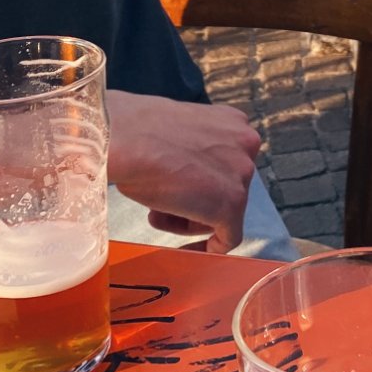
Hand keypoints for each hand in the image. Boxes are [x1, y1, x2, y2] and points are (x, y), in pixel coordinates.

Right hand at [104, 91, 262, 250]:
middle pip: (225, 186)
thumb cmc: (134, 133)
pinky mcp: (232, 205)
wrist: (125, 138)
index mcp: (233, 121)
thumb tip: (186, 172)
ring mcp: (242, 174)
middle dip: (192, 199)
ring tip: (155, 213)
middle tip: (159, 204)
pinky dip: (209, 247)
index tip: (179, 191)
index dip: (198, 181)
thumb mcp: (174, 132)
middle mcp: (246, 143)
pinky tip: (186, 250)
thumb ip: (192, 149)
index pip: (225, 162)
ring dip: (189, 217)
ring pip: (223, 210)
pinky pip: (229, 237)